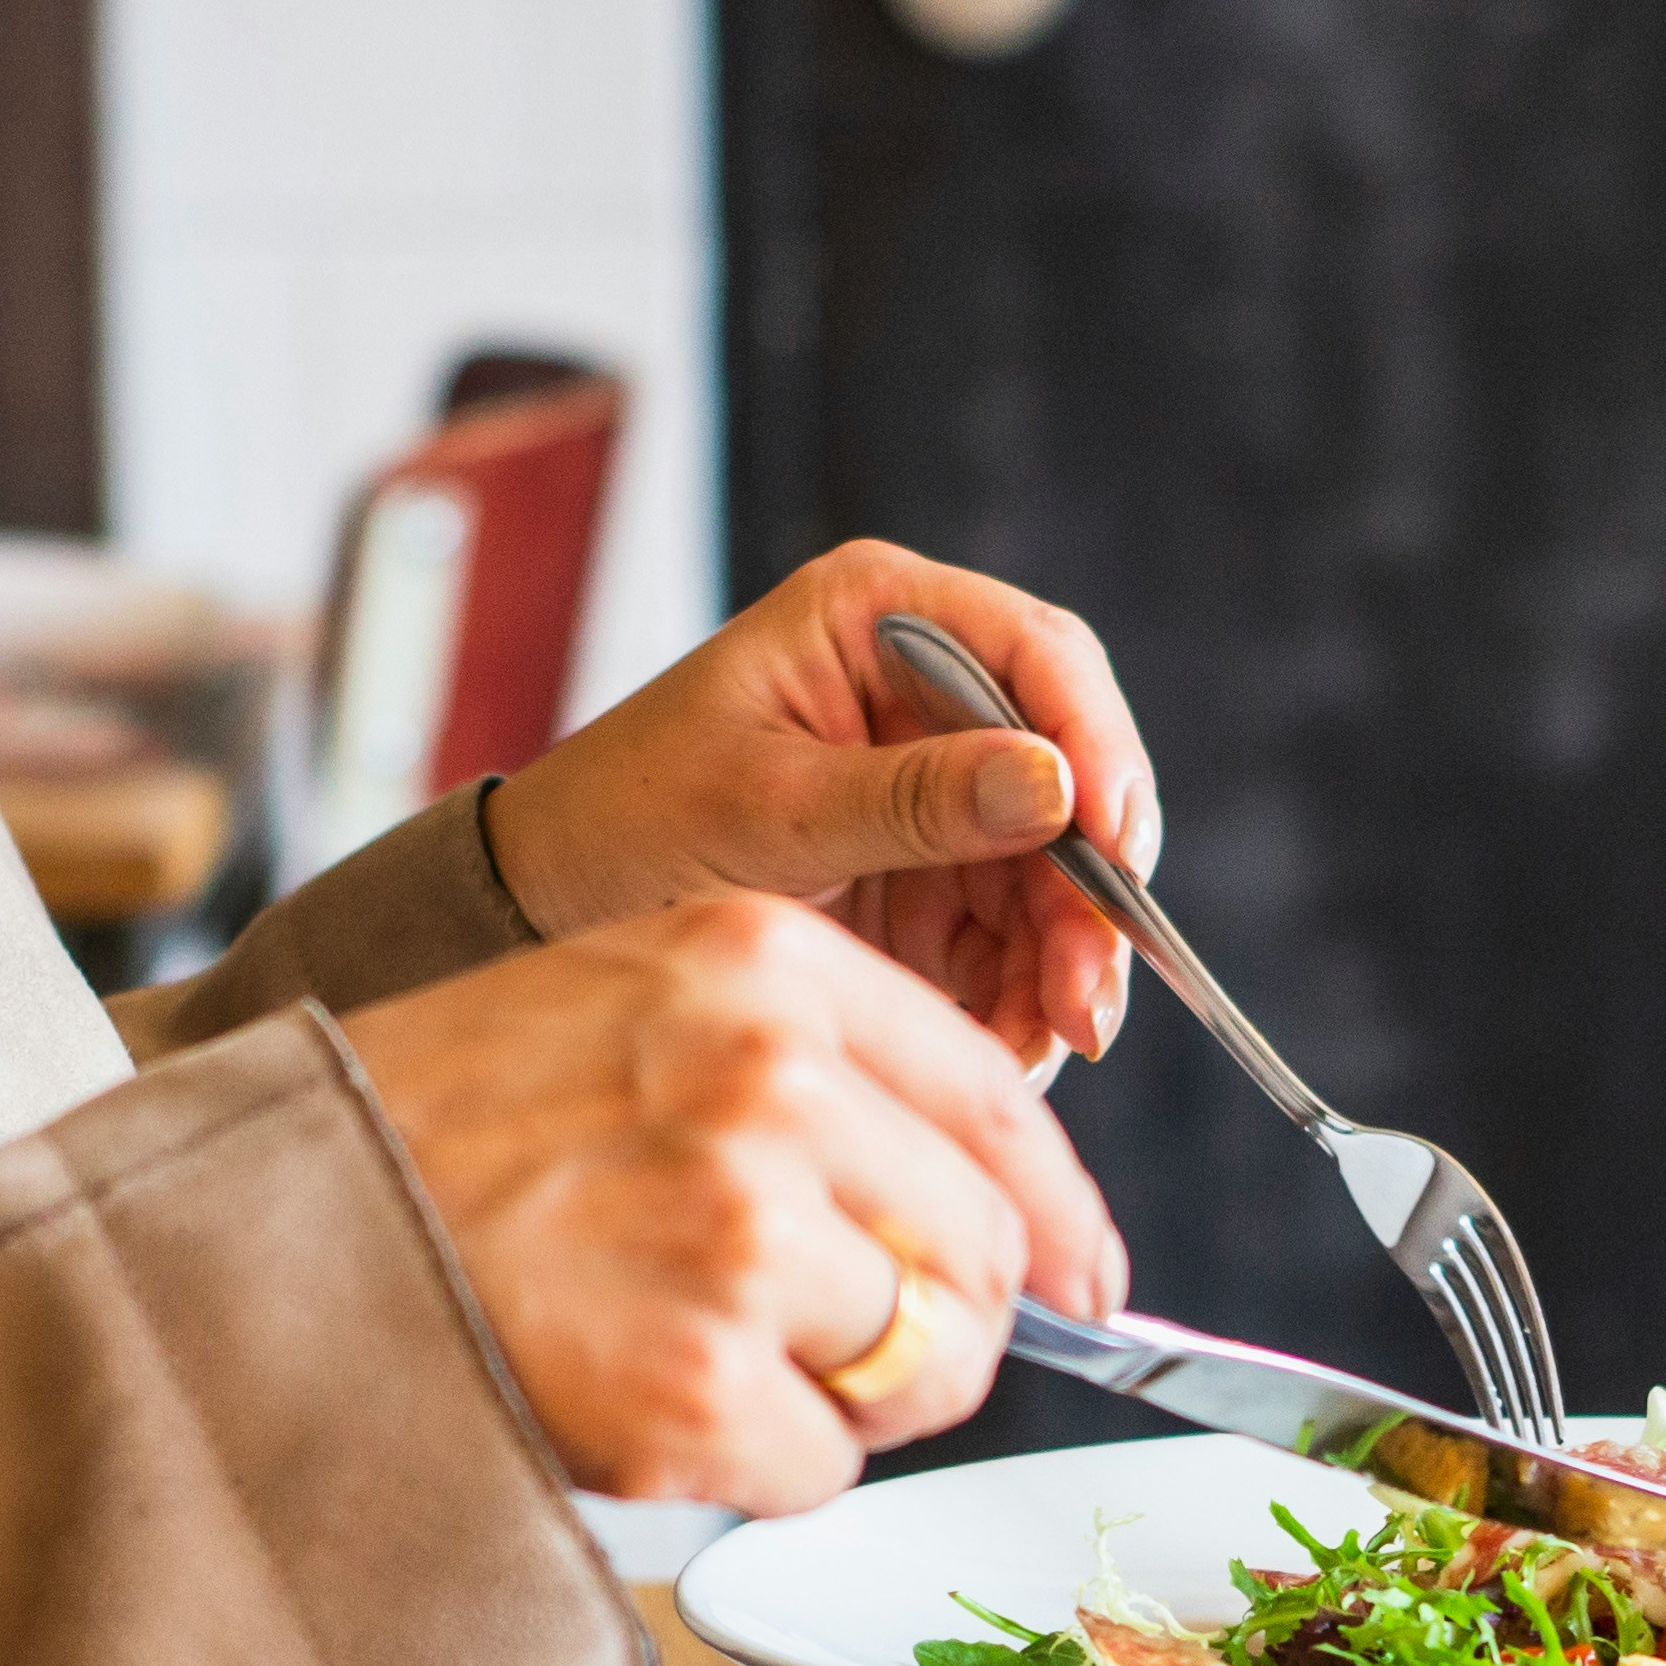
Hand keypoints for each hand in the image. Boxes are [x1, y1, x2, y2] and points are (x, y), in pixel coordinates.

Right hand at [342, 898, 1125, 1512]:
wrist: (266, 1231)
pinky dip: (757, 1468)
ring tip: (703, 1358)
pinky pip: (825, 1467)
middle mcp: (769, 1084)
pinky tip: (648, 1410)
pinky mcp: (698, 1385)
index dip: (1060, 1214)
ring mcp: (737, 1237)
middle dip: (943, 1326)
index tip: (1090, 1279)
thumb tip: (989, 1199)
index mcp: (761, 967)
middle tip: (846, 1350)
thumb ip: (802, 1063)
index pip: (997, 1101)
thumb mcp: (624, 1002)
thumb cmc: (434, 1129)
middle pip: (984, 1253)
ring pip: (920, 1367)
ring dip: (842, 1398)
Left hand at [480, 542, 1153, 1067]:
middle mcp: (927, 692)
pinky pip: (1012, 935)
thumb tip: (1056, 787)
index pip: (1036, 656)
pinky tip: (1010, 1047)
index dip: (1096, 742)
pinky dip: (1022, 995)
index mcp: (879, 617)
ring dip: (1063, 961)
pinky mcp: (932, 875)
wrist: (552, 905)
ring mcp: (937, 787)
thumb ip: (913, 800)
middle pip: (1068, 776)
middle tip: (1089, 997)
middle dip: (1087, 892)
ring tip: (1046, 1044)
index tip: (1114, 839)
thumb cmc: (629, 818)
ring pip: (1053, 871)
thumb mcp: (766, 808)